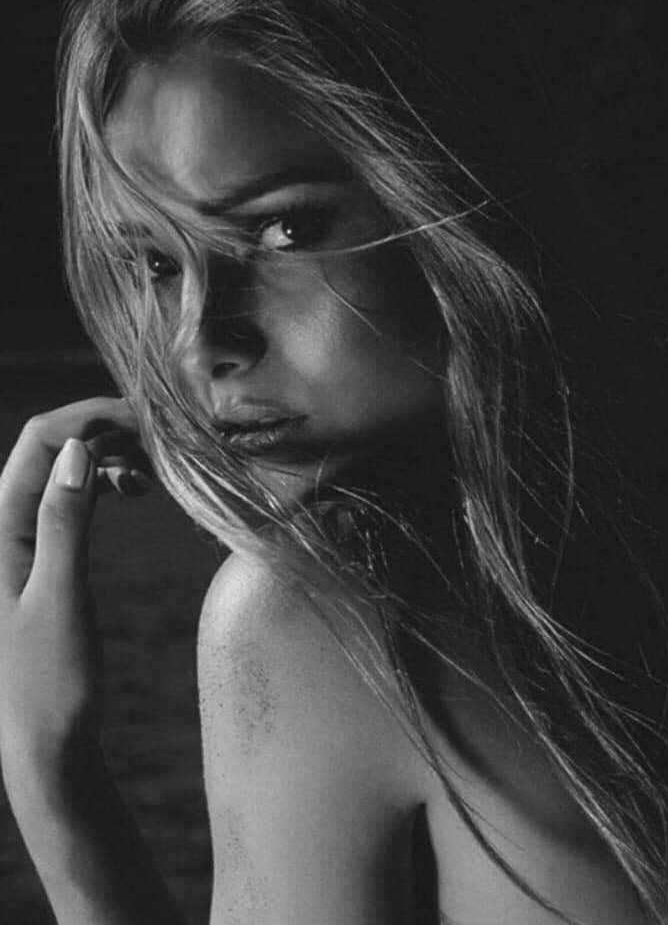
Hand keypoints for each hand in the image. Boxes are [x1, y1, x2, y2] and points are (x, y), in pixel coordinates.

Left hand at [0, 397, 147, 770]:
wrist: (42, 745)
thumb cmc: (48, 684)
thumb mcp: (59, 600)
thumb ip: (64, 523)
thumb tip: (77, 449)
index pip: (38, 444)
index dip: (88, 417)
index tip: (144, 416)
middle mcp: (1, 529)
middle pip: (48, 450)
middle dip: (102, 432)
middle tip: (159, 441)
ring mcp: (18, 542)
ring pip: (60, 471)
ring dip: (104, 457)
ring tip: (149, 472)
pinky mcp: (37, 557)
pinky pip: (67, 500)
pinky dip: (100, 485)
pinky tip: (130, 493)